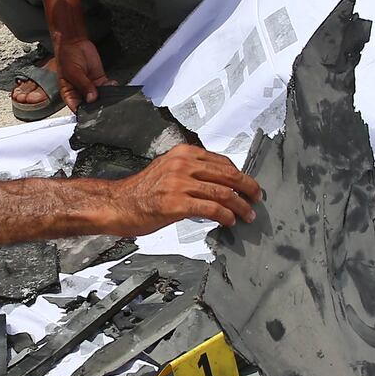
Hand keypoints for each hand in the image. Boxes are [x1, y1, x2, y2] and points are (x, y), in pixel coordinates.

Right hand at [55, 37, 115, 110]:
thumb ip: (83, 85)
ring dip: (105, 96)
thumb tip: (91, 98)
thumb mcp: (73, 72)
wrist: (74, 43)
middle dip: (97, 105)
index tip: (92, 112)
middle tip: (102, 102)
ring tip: (107, 93)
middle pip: (90, 104)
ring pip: (100, 97)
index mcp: (69, 94)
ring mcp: (90, 87)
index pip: (77, 108)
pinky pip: (106, 87)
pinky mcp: (99, 80)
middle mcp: (80, 92)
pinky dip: (111, 87)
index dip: (84, 112)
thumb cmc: (66, 57)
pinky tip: (111, 84)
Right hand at [102, 144, 260, 236]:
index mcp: (182, 153)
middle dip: (248, 189)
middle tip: (257, 199)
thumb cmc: (140, 192)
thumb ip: (189, 171)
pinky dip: (226, 216)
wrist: (117, 204)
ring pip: (223, 194)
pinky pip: (212, 209)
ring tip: (248, 215)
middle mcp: (183, 165)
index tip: (248, 186)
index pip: (222, 162)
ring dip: (241, 206)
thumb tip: (217, 182)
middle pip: (228, 176)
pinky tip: (230, 221)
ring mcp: (179, 184)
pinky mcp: (177, 204)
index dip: (240, 175)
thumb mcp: (166, 169)